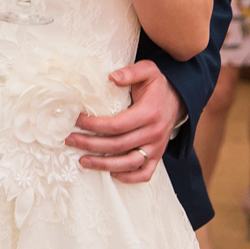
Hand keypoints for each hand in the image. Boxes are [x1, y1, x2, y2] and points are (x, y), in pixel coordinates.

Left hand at [64, 60, 183, 182]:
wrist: (179, 98)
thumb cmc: (157, 85)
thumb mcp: (148, 70)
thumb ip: (130, 72)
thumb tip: (112, 77)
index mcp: (148, 113)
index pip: (116, 125)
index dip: (94, 125)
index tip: (76, 120)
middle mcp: (154, 133)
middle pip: (118, 145)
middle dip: (90, 144)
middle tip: (70, 140)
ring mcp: (156, 147)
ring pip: (129, 163)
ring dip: (104, 165)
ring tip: (82, 161)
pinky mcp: (158, 155)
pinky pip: (145, 173)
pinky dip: (129, 177)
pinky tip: (111, 174)